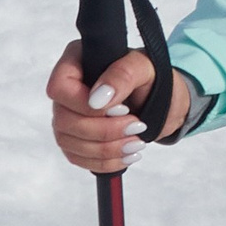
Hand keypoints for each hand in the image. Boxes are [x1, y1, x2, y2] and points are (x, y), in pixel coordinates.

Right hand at [46, 43, 190, 171]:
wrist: (167, 102)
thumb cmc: (153, 77)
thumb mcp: (145, 67)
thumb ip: (122, 75)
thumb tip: (97, 99)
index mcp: (77, 63)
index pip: (59, 87)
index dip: (83, 104)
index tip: (120, 108)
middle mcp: (67, 91)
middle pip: (64, 120)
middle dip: (103, 130)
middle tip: (136, 126)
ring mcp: (69, 117)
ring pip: (69, 142)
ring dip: (106, 149)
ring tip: (137, 143)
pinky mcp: (76, 140)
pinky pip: (78, 158)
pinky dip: (104, 162)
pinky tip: (127, 155)